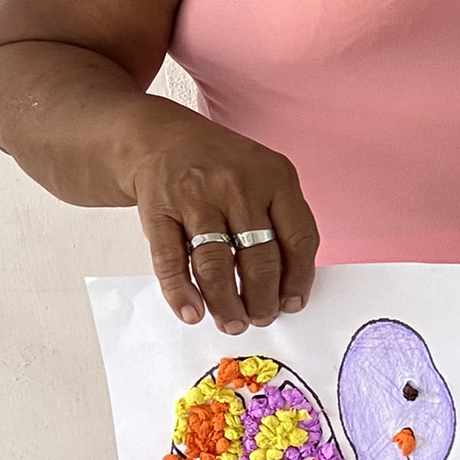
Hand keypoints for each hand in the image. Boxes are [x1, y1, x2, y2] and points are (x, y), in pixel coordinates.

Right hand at [128, 107, 318, 331]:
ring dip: (226, 303)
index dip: (298, 279)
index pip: (299, 238)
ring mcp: (196, 198)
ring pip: (217, 264)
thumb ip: (281, 220)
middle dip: (262, 300)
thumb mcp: (264, 175)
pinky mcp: (160, 212)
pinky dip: (181, 292)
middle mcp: (238, 186)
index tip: (293, 304)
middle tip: (261, 318)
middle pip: (259, 258)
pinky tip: (192, 311)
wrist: (159, 137)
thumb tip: (287, 284)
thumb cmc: (221, 167)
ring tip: (232, 322)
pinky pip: (171, 261)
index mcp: (275, 177)